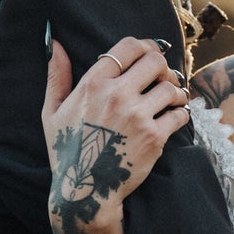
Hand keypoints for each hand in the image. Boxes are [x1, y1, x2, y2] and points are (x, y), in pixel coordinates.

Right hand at [42, 34, 189, 223]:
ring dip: (176, 90)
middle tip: (163, 77)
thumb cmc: (66, 151)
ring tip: (172, 98)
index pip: (129, 47)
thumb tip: (55, 43)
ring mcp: (137, 117)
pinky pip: (179, 114)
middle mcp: (116, 96)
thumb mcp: (52, 111)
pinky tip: (175, 116)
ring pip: (171, 87)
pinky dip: (181, 113)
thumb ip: (57, 76)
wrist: (83, 191)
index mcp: (93, 84)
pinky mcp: (154, 138)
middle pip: (155, 61)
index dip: (145, 46)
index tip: (150, 55)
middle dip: (163, 66)